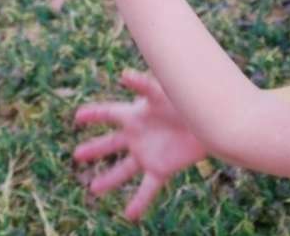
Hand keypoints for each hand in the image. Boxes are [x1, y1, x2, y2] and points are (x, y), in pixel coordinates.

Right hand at [72, 68, 208, 221]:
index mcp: (136, 114)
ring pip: (124, 169)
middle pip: (112, 142)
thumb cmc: (187, 99)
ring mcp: (148, 153)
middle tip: (77, 154)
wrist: (213, 119)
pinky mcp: (161, 168)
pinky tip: (130, 215)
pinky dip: (139, 202)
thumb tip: (124, 74)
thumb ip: (144, 84)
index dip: (93, 114)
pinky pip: (147, 188)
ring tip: (94, 189)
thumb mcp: (163, 91)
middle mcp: (139, 135)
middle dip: (95, 148)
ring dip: (109, 179)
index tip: (77, 116)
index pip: (109, 113)